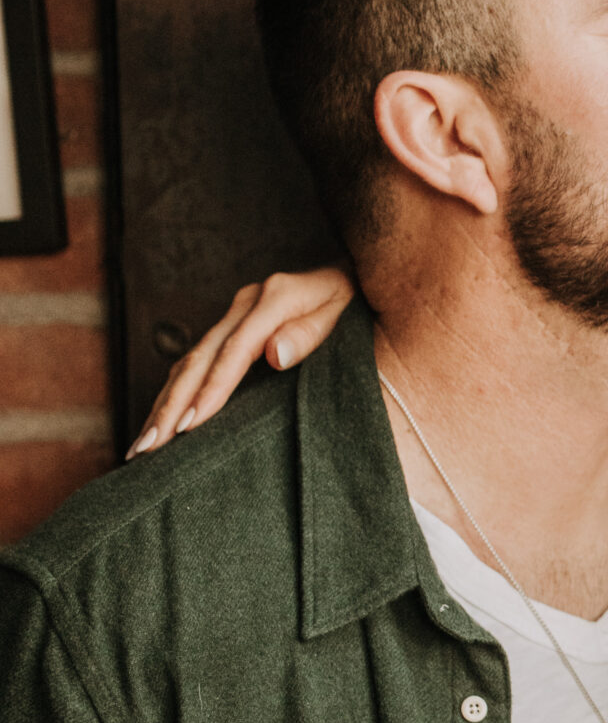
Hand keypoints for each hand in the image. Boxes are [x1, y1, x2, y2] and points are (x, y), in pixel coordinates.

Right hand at [128, 267, 355, 455]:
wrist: (349, 276)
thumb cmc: (351, 299)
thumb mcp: (342, 310)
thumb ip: (311, 332)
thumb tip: (274, 355)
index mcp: (273, 299)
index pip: (235, 350)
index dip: (211, 388)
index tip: (190, 425)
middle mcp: (245, 305)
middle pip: (200, 359)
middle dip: (171, 405)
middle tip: (148, 446)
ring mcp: (233, 316)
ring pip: (189, 363)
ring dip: (163, 404)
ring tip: (142, 446)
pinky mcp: (229, 329)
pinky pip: (196, 364)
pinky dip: (175, 394)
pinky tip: (160, 421)